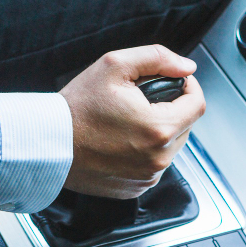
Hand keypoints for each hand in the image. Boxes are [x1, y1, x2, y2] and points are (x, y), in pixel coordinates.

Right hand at [59, 45, 205, 198]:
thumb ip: (158, 58)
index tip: (173, 81)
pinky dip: (143, 151)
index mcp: (159, 129)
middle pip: (185, 125)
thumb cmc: (76, 107)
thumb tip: (187, 67)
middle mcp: (158, 159)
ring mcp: (147, 177)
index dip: (188, 87)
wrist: (47, 143)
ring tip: (125, 122)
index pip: (197, 104)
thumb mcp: (115, 65)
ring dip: (157, 131)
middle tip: (138, 101)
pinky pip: (153, 165)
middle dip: (169, 109)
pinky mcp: (135, 188)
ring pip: (170, 146)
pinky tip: (119, 141)